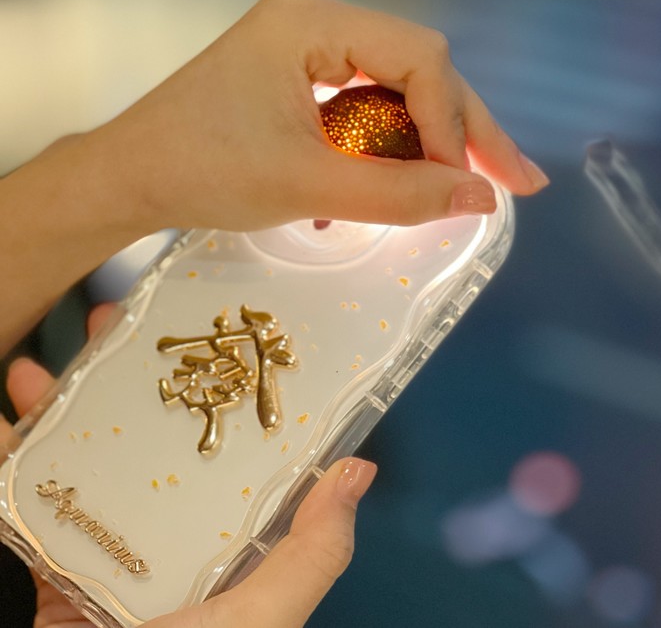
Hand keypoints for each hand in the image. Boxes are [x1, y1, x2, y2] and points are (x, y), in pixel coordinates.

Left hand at [0, 0, 547, 351]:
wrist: (130, 175)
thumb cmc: (199, 173)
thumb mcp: (306, 187)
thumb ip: (399, 195)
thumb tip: (484, 199)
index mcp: (311, 18)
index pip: (420, 57)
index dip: (454, 124)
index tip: (463, 186)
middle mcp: (315, 10)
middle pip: (419, 64)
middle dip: (466, 129)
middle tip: (518, 182)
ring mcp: (308, 32)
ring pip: (401, 80)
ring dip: (436, 135)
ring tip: (476, 185)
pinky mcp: (303, 59)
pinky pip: (371, 91)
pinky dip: (397, 134)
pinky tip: (422, 170)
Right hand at [1, 309, 376, 627]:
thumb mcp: (262, 615)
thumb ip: (311, 554)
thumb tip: (359, 470)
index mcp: (219, 543)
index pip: (216, 449)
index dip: (205, 389)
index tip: (193, 335)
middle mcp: (163, 542)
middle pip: (141, 445)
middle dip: (120, 384)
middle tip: (106, 326)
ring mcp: (103, 559)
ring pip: (78, 467)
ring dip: (55, 414)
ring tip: (37, 366)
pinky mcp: (49, 580)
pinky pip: (23, 513)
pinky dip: (9, 467)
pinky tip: (4, 425)